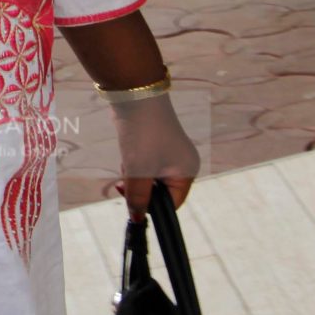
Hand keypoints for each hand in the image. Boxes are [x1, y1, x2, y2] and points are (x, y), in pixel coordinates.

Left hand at [106, 99, 199, 218]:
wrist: (135, 95)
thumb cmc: (143, 135)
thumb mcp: (139, 171)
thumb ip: (138, 198)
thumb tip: (137, 218)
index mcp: (187, 172)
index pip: (172, 204)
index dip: (151, 207)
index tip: (132, 202)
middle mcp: (183, 163)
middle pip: (159, 191)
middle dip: (140, 188)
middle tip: (126, 181)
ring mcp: (170, 152)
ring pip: (149, 177)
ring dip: (135, 175)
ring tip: (128, 162)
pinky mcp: (156, 143)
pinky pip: (144, 164)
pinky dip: (133, 163)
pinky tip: (127, 153)